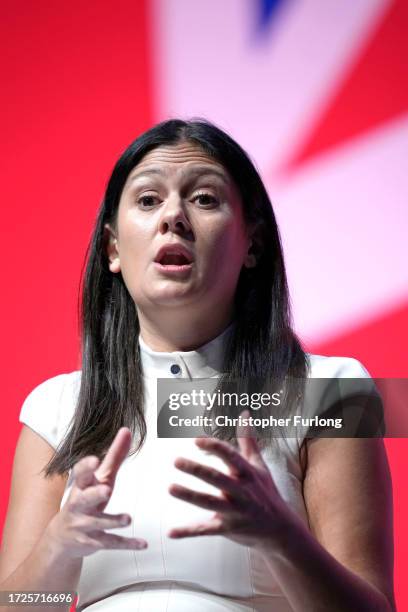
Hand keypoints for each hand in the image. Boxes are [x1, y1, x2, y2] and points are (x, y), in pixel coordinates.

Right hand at [45, 427, 146, 558]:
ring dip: (113, 521)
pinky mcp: (94, 542)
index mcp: (82, 486)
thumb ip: (114, 455)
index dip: (86, 468)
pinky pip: (111, 543)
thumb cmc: (86, 499)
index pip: (80, 475)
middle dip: (94, 495)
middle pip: (84, 499)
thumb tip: (126, 430)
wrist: (62, 538)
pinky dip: (127, 544)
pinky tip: (143, 544)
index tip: (94, 460)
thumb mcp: (99, 478)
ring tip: (128, 518)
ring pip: (99, 523)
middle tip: (106, 489)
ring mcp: (85, 525)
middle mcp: (80, 505)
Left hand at [167, 411, 297, 551]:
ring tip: (170, 488)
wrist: (281, 530)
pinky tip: (171, 532)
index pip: (230, 457)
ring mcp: (235, 511)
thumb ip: (248, 440)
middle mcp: (241, 491)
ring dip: (189, 496)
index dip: (214, 447)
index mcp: (247, 474)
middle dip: (197, 469)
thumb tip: (244, 413)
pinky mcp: (228, 529)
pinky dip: (188, 531)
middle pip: (217, 478)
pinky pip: (206, 530)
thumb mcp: (259, 466)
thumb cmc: (266, 492)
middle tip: (176, 461)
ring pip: (209, 503)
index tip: (196, 439)